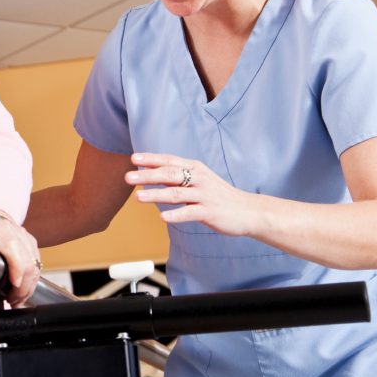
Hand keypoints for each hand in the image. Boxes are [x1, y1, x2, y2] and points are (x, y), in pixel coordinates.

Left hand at [0, 208, 41, 306]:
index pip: (15, 253)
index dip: (17, 274)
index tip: (12, 291)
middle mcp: (15, 233)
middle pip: (29, 264)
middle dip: (24, 288)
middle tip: (13, 302)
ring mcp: (25, 237)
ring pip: (36, 265)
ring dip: (30, 286)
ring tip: (17, 299)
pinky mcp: (31, 241)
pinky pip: (37, 262)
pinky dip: (32, 278)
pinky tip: (23, 288)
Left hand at [127, 152, 261, 236]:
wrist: (248, 211)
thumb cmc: (218, 196)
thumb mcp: (198, 180)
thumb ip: (177, 177)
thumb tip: (149, 173)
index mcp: (195, 169)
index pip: (169, 161)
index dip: (151, 159)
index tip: (133, 158)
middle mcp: (199, 179)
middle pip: (170, 175)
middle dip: (147, 176)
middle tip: (128, 178)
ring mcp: (205, 195)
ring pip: (176, 194)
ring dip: (156, 195)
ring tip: (138, 198)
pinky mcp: (210, 212)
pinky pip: (190, 213)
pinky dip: (176, 215)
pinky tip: (162, 217)